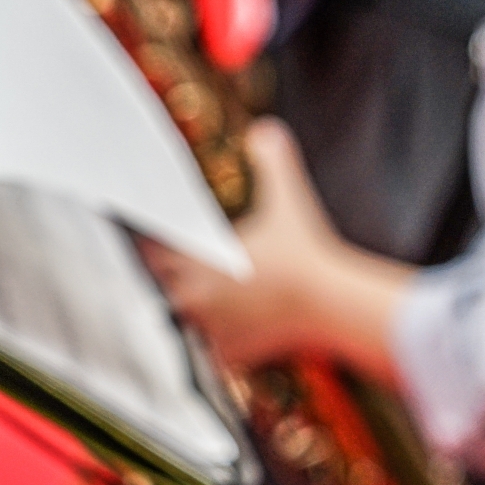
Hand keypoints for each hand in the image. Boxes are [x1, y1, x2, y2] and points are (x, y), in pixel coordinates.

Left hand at [139, 118, 411, 382]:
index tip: (164, 244)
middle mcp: (195, 298)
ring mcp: (212, 329)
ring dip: (201, 312)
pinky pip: (215, 353)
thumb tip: (267, 129)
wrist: (331, 304)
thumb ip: (272, 162)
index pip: (152, 253)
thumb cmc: (306, 253)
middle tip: (196, 272)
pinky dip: (224, 345)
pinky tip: (240, 332)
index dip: (158, 246)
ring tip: (217, 302)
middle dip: (179, 280)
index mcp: (195, 261)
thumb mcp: (288, 200)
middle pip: (167, 289)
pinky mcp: (232, 356)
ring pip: (191, 321)